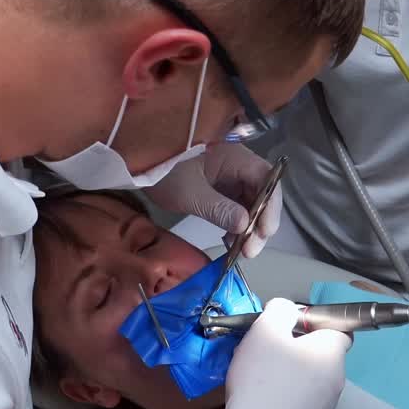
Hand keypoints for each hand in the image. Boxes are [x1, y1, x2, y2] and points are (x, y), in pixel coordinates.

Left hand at [146, 142, 282, 255]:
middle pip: (263, 193)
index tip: (263, 232)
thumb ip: (218, 209)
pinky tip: (230, 240)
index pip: (267, 180)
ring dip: (250, 227)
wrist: (138, 164)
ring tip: (240, 249)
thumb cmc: (164, 171)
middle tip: (250, 250)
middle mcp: (238, 165)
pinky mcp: (220, 187)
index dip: (270, 206)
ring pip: (252, 203)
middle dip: (260, 223)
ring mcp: (230, 176)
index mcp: (235, 157)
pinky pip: (237, 206)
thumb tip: (244, 226)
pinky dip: (237, 224)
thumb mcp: (190, 193)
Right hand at [204, 298, 348, 408]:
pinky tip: (264, 397)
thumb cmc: (262, 382)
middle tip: (269, 349)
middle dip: (297, 347)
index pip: (339, 328)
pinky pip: (301, 399)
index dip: (314, 322)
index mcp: (332, 353)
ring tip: (261, 375)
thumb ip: (280, 310)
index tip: (290, 326)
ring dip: (291, 371)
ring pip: (310, 377)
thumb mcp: (264, 330)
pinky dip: (286, 394)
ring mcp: (325, 406)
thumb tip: (287, 309)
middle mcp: (336, 380)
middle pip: (321, 353)